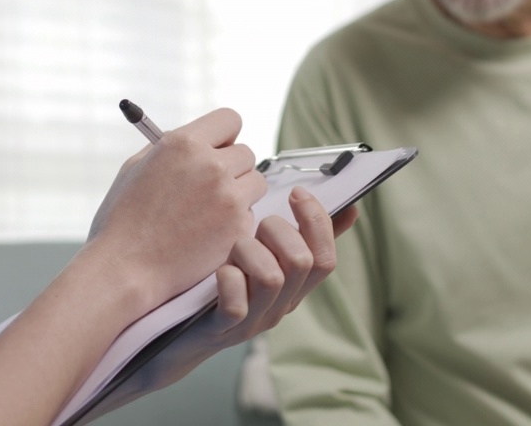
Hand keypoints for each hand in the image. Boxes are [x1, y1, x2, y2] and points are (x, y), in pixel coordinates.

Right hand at [84, 108, 267, 312]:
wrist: (125, 269)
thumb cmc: (123, 221)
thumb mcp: (135, 169)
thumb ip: (167, 146)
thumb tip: (193, 137)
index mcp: (183, 143)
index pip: (229, 120)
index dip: (224, 136)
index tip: (217, 150)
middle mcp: (211, 165)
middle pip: (246, 153)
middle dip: (231, 168)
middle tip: (210, 188)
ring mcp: (228, 197)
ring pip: (255, 183)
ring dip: (240, 194)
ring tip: (210, 212)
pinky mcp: (239, 227)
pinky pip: (252, 215)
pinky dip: (236, 224)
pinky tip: (209, 235)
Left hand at [132, 187, 359, 391]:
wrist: (181, 337)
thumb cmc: (225, 287)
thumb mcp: (267, 260)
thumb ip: (304, 237)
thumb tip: (349, 210)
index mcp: (295, 288)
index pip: (326, 257)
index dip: (317, 221)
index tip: (296, 194)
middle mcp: (280, 306)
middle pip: (302, 262)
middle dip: (278, 230)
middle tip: (256, 225)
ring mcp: (254, 321)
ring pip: (272, 278)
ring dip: (250, 250)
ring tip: (233, 248)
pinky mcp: (224, 329)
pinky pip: (236, 304)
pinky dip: (228, 278)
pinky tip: (220, 269)